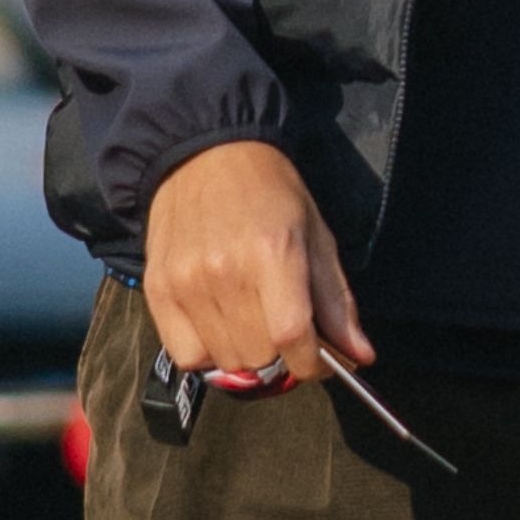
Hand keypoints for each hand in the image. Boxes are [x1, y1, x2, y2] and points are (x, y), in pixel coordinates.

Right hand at [141, 139, 371, 387]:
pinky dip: (207, 354)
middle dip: (280, 358)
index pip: (292, 337)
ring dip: (246, 356)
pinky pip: (186, 356)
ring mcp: (186, 283)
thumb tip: (361, 357)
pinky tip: (219, 327)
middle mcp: (225, 272)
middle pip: (259, 357)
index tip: (317, 363)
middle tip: (282, 332)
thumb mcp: (316, 237)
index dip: (312, 364)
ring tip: (251, 324)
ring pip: (225, 361)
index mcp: (273, 254)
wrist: (205, 156)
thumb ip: (337, 303)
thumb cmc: (270, 194)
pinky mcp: (158, 290)